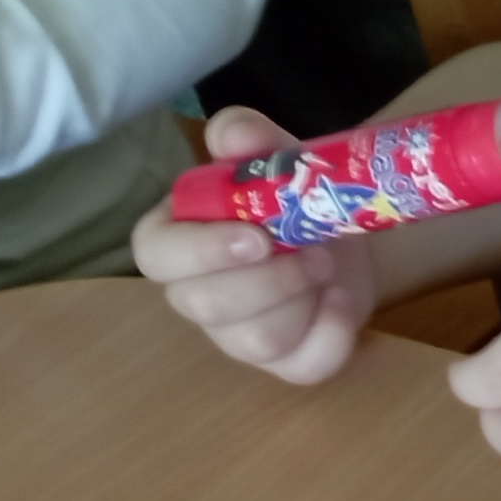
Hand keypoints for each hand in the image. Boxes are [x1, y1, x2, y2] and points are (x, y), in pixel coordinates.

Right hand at [133, 107, 382, 383]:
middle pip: (204, 305)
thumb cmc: (290, 193)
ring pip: (254, 341)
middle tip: (312, 249)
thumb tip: (236, 133)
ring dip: (300, 300)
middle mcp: (196, 293)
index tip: (255, 237)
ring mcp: (238, 334)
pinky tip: (344, 300)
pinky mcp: (286, 360)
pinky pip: (303, 367)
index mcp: (175, 239)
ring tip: (327, 263)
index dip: (199, 252)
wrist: (346, 230)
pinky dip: (333, 335)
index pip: (155, 256)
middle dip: (266, 279)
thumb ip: (247, 135)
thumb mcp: (274, 153)